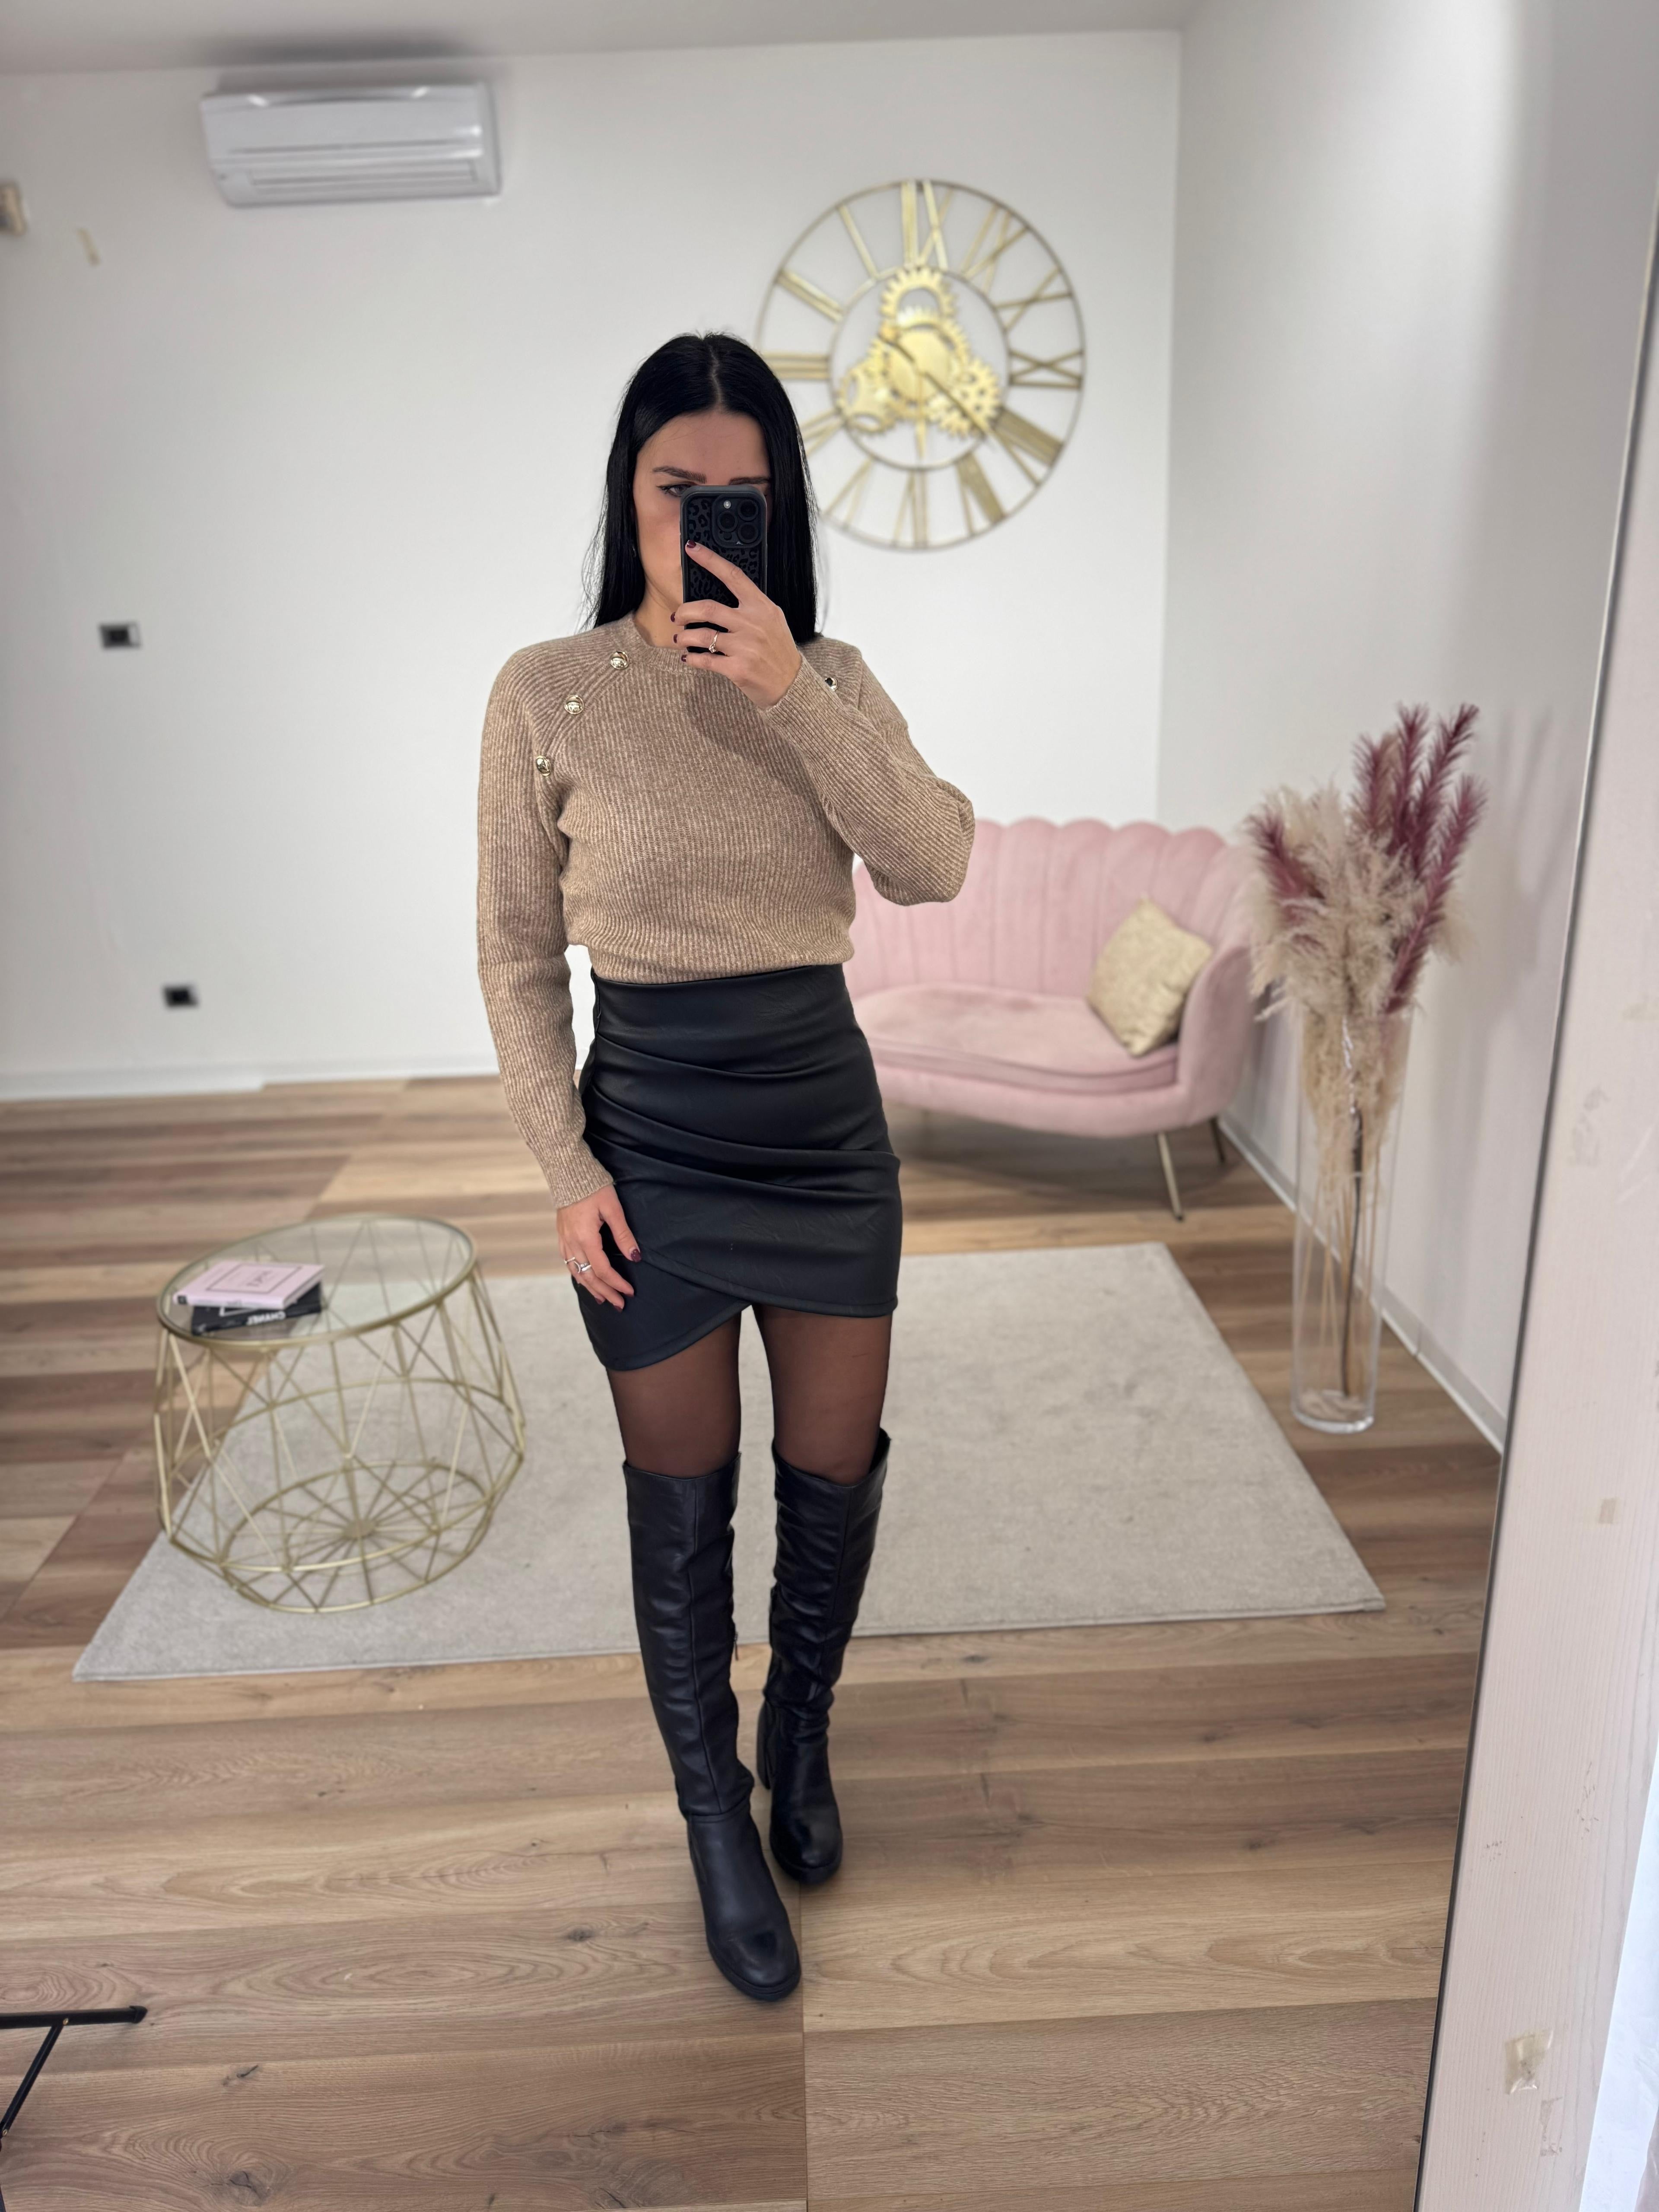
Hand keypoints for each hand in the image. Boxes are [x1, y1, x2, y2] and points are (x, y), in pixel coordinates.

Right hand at [557, 1187, 639, 1309]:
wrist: (568, 1171)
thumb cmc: (593, 1186)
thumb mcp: (613, 1208)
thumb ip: (623, 1234)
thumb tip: (635, 1257)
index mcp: (585, 1237)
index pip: (603, 1269)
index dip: (617, 1283)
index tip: (630, 1291)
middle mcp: (572, 1243)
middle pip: (589, 1276)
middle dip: (606, 1291)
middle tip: (620, 1304)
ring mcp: (564, 1240)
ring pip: (576, 1272)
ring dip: (590, 1287)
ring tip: (603, 1298)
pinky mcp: (561, 1235)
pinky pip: (568, 1262)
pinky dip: (577, 1274)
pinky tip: (584, 1278)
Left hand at [674, 544, 802, 708]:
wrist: (792, 685)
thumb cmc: (779, 652)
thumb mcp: (773, 621)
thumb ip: (751, 607)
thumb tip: (720, 597)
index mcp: (762, 607)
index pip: (733, 576)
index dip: (709, 560)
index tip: (691, 549)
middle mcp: (752, 624)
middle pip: (707, 608)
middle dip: (684, 611)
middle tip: (677, 616)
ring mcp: (745, 647)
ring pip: (701, 635)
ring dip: (684, 637)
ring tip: (680, 639)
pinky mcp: (737, 668)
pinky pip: (704, 660)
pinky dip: (691, 659)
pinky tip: (688, 659)